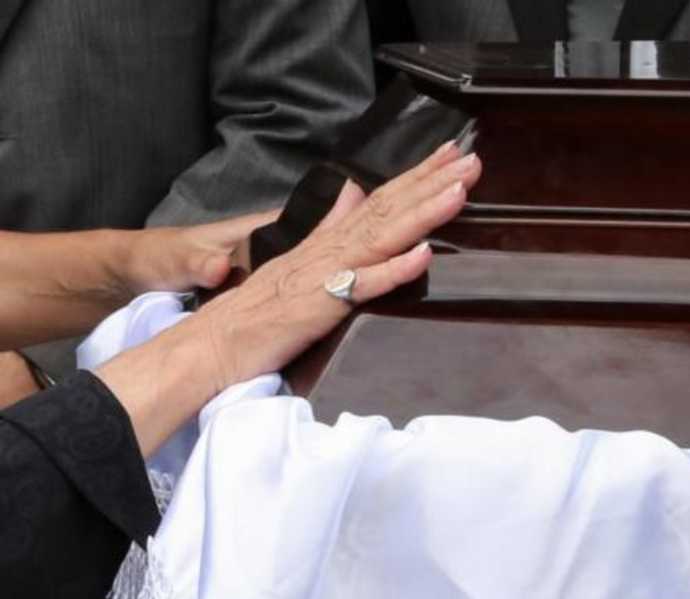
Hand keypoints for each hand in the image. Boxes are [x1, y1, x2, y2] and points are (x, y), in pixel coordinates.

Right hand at [96, 142, 481, 454]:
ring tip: (459, 190)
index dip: (417, 176)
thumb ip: (330, 226)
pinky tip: (424, 253)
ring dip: (423, 213)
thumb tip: (355, 192)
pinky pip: (362, 286)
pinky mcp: (319, 306)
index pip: (379, 199)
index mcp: (327, 241)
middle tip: (470, 159)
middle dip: (431, 182)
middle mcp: (328, 250)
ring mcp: (324, 275)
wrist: (212, 345)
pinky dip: (394, 269)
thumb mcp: (299, 260)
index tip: (451, 154)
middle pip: (387, 209)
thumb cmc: (256, 312)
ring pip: (382, 237)